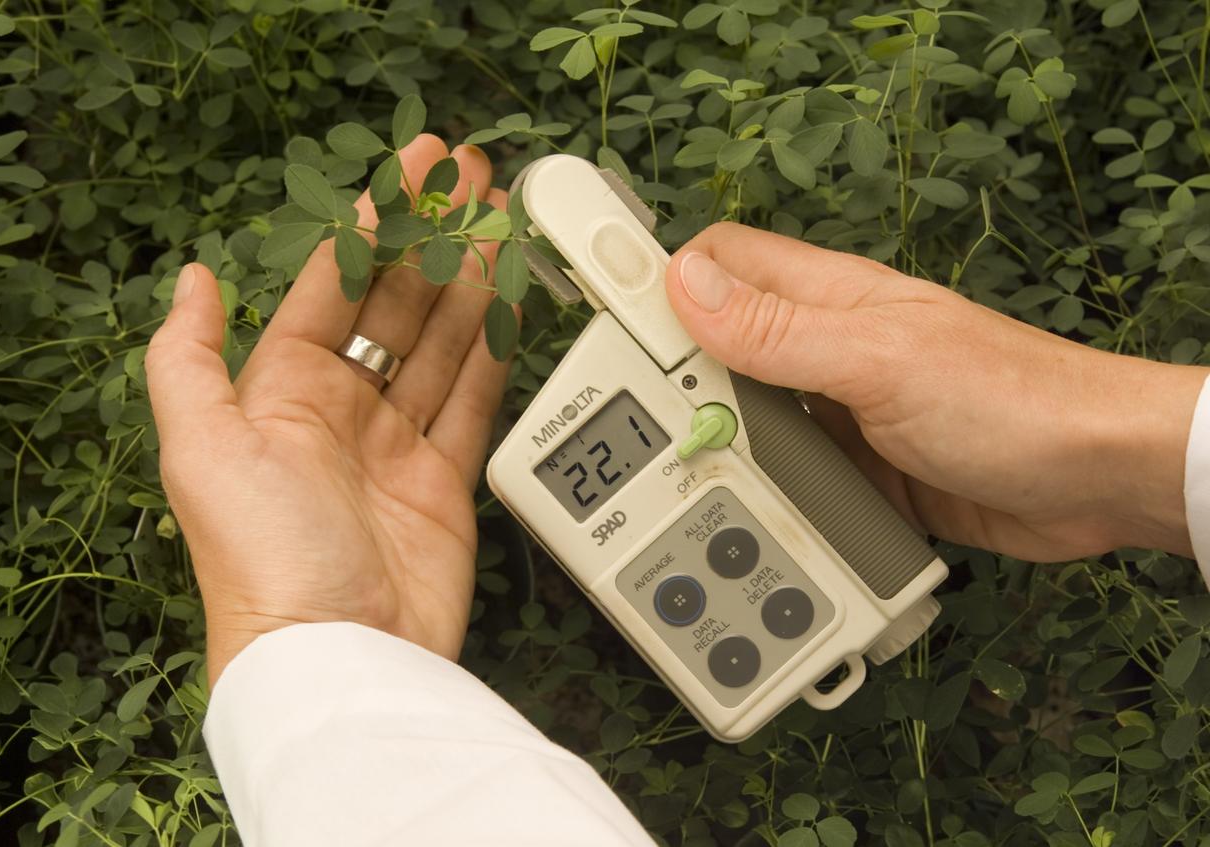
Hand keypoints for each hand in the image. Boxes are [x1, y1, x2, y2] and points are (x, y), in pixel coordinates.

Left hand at [146, 135, 510, 684]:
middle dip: (431, 236)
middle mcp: (341, 412)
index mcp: (281, 393)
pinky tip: (510, 301)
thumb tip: (191, 278)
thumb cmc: (263, 557)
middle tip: (468, 177)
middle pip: (395, 303)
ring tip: (498, 219)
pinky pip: (474, 399)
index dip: (371, 224)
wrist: (341, 656)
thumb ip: (188, 358)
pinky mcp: (446, 481)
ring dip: (470, 278)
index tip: (407, 172)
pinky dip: (494, 349)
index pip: (334, 288)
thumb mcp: (201, 448)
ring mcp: (397, 445)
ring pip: (441, 341)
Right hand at [665, 222, 1205, 561]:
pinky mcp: (856, 470)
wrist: (1098, 484)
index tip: (600, 315)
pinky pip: (784, 472)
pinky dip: (757, 489)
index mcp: (828, 299)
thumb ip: (781, 330)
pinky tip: (739, 512)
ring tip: (677, 477)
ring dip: (713, 442)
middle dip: (673, 379)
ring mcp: (839, 412)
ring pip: (745, 416)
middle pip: (716, 346)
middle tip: (639, 426)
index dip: (658, 278)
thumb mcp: (880, 362)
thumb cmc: (1010, 402)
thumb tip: (683, 285)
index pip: (718, 262)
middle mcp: (824, 350)